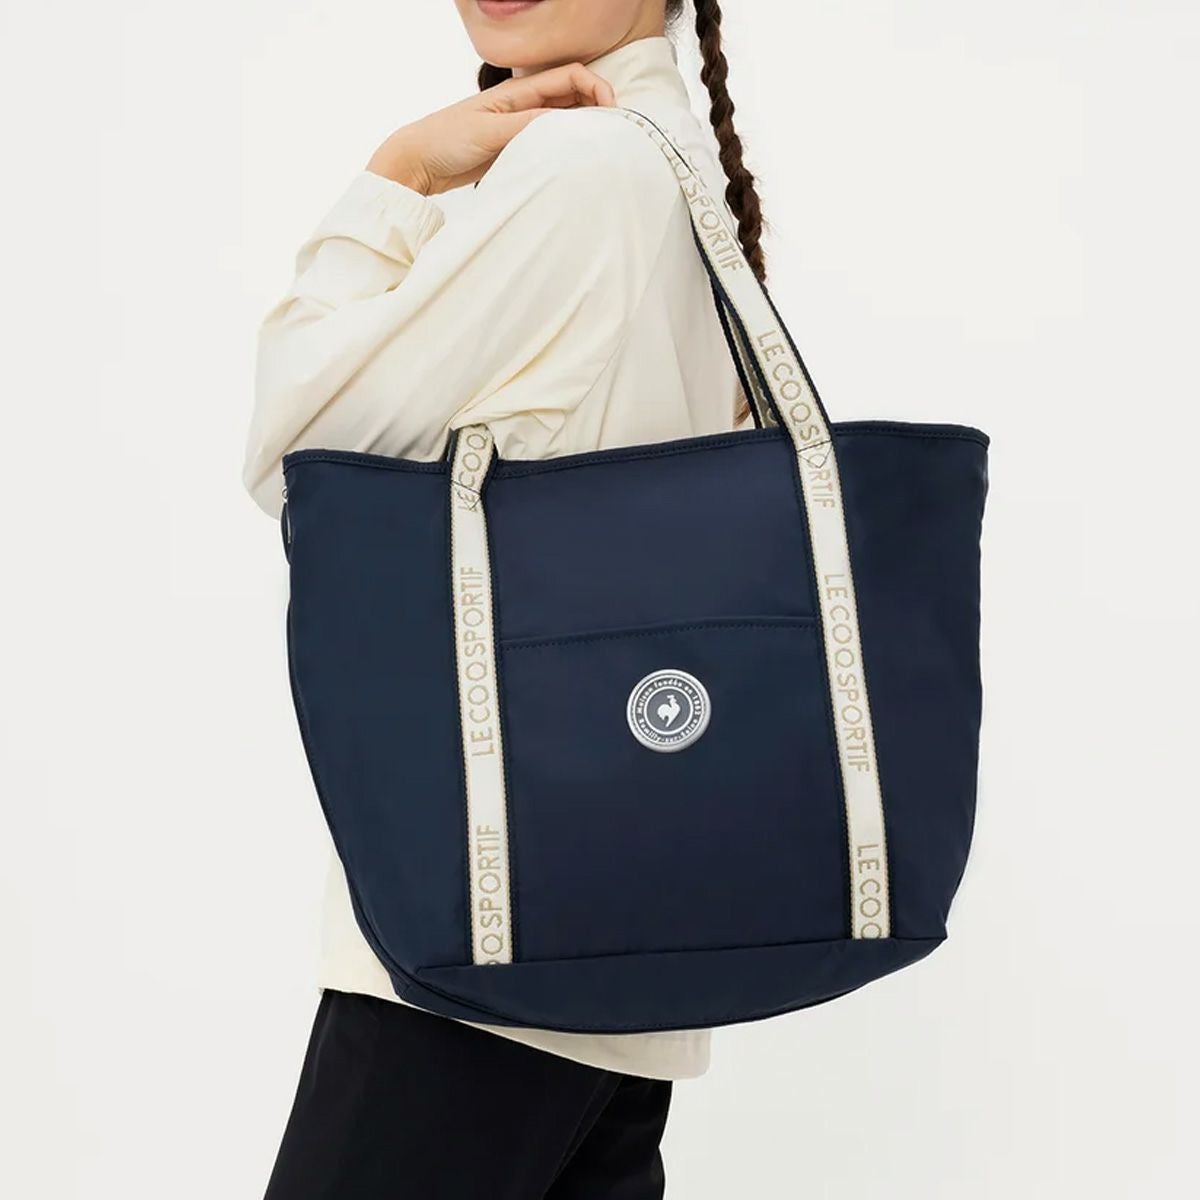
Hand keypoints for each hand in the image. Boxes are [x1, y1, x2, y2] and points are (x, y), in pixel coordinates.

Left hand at [366, 62, 615, 195]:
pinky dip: (567, 150)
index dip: (596, 87)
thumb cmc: (446, 140)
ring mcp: (521, 128)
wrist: (418, 163)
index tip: (612, 110)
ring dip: (585, 130)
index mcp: (518, 93)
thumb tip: (566, 126)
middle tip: (617, 131)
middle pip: (573, 97)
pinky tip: (576, 163)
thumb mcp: (489, 131)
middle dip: (598, 107)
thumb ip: (527, 126)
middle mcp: (524, 106)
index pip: (570, 76)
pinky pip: (550, 145)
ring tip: (603, 148)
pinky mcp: (516, 150)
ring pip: (564, 122)